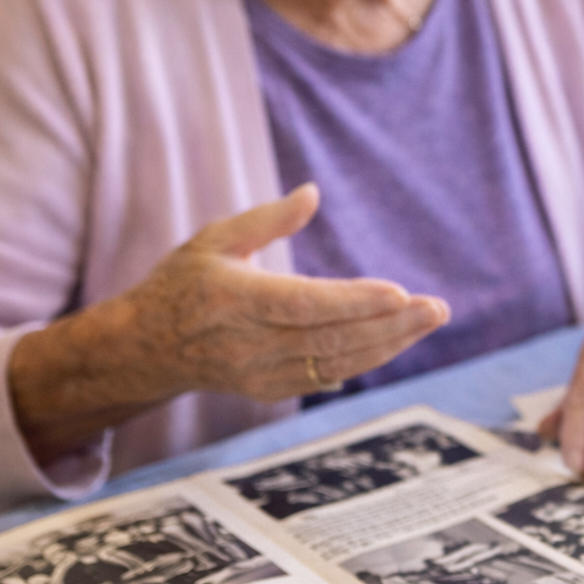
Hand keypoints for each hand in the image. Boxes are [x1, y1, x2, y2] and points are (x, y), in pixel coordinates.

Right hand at [10, 184, 448, 463]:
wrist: (145, 348)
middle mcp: (249, 344)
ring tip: (429, 320)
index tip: (399, 291)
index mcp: (235, 300)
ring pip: (336, 363)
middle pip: (331, 338)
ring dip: (389, 344)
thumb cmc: (184, 282)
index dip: (354, 302)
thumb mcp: (215, 239)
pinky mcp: (269, 390)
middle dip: (391, 324)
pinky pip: (326, 377)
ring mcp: (260, 374)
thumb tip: (313, 192)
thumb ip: (266, 219)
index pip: (305, 304)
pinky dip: (364, 360)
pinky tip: (397, 340)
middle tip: (437, 307)